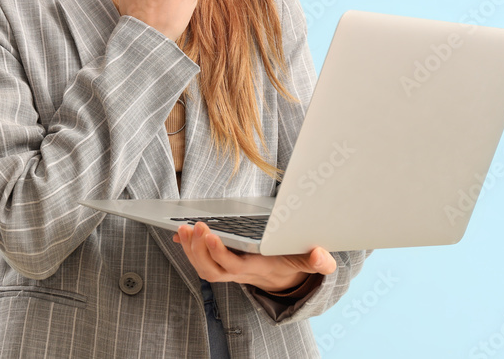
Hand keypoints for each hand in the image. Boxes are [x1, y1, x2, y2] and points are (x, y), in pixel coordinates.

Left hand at [172, 221, 336, 291]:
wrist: (282, 278)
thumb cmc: (290, 263)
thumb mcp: (305, 261)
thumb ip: (317, 262)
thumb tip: (323, 256)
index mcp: (256, 268)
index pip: (233, 264)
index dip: (218, 252)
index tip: (209, 234)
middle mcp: (238, 273)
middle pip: (211, 268)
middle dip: (199, 249)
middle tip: (193, 226)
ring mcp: (227, 271)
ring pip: (203, 267)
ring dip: (190, 249)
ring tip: (184, 228)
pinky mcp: (220, 264)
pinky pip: (200, 261)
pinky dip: (188, 248)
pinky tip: (180, 234)